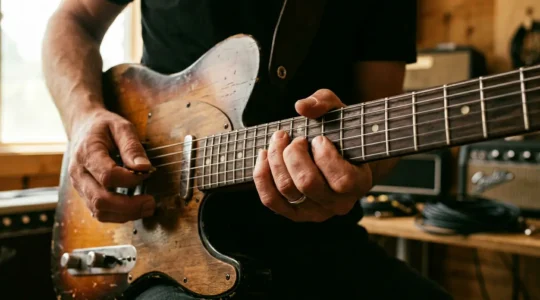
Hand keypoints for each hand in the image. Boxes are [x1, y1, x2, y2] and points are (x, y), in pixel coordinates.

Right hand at [68, 108, 154, 222]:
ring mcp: (79, 186)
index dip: (130, 180)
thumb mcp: (121, 127)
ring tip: (147, 208)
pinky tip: (135, 208)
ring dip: (125, 214)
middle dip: (129, 206)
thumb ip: (132, 147)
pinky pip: (99, 212)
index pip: (107, 176)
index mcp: (86, 153)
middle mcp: (79, 173)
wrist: (83, 127)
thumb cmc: (103, 126)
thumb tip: (144, 168)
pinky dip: (118, 215)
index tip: (148, 173)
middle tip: (151, 203)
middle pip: (100, 200)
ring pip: (99, 211)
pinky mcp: (85, 194)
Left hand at [253, 89, 372, 221]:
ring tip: (279, 140)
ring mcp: (315, 212)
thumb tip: (302, 107)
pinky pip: (271, 200)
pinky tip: (264, 156)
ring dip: (276, 159)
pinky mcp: (294, 213)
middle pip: (307, 183)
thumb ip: (325, 103)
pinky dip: (262, 176)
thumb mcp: (339, 112)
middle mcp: (338, 203)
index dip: (325, 156)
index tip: (319, 139)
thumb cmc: (341, 134)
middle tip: (296, 138)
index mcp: (358, 183)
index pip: (341, 179)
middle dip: (294, 153)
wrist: (338, 158)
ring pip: (287, 189)